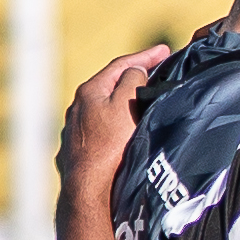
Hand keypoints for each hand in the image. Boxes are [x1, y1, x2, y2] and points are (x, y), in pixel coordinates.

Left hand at [57, 46, 166, 195]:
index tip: (165, 50)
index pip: (121, 65)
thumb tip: (135, 71)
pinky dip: (112, 126)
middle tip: (154, 74)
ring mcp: (73, 130)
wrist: (89, 188)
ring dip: (120, 105)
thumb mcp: (126, 105)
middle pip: (109, 87)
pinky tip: (120, 135)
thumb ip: (132, 80)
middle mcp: (76, 107)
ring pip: (101, 110)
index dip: (145, 56)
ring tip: (139, 106)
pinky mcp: (74, 152)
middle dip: (131, 79)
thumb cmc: (110, 146)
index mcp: (89, 91)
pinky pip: (97, 131)